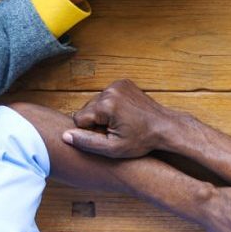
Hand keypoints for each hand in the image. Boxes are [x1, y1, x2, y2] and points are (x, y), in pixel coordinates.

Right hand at [62, 79, 183, 158]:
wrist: (165, 127)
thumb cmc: (141, 141)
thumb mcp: (113, 149)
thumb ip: (87, 142)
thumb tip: (65, 135)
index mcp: (106, 104)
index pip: (79, 118)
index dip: (90, 131)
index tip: (107, 136)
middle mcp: (110, 90)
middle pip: (86, 109)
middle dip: (96, 122)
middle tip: (115, 131)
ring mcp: (118, 84)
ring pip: (95, 103)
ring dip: (103, 114)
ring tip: (121, 123)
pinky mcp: (124, 82)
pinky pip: (106, 96)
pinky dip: (111, 106)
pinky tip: (124, 115)